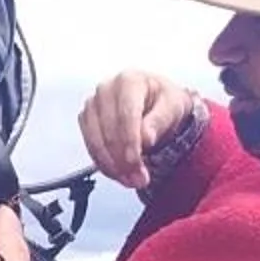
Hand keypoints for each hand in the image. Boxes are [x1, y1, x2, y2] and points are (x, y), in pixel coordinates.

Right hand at [79, 71, 199, 188]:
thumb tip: (145, 138)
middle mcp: (106, 89)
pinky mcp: (86, 119)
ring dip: (112, 166)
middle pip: (109, 130)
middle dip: (123, 160)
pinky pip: (90, 146)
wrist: (155, 102)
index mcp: (129, 80)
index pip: (125, 115)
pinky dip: (104, 164)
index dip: (130, 143)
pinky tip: (119, 172)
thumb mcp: (173, 106)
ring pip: (96, 141)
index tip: (136, 163)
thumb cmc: (164, 101)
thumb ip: (159, 120)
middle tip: (139, 179)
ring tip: (130, 180)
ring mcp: (93, 104)